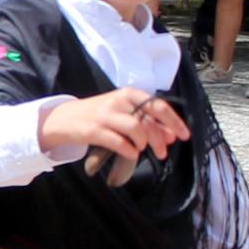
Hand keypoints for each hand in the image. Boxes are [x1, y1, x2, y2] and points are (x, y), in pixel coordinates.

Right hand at [34, 86, 188, 168]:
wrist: (64, 119)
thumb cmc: (99, 116)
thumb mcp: (124, 113)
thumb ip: (147, 122)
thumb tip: (172, 135)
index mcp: (129, 94)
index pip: (158, 106)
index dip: (174, 122)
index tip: (184, 136)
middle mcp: (118, 101)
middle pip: (148, 119)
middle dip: (160, 139)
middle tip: (163, 153)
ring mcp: (105, 115)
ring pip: (135, 128)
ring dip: (144, 143)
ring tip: (141, 149)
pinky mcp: (93, 130)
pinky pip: (118, 141)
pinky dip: (129, 150)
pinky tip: (131, 153)